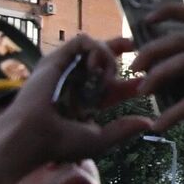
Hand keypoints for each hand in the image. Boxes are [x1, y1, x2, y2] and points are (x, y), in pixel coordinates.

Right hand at [0, 35, 151, 165]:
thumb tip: (149, 123)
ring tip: (105, 77)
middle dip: (118, 49)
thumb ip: (123, 130)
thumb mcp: (100, 139)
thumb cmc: (62, 143)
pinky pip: (82, 41)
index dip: (129, 84)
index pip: (111, 87)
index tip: (144, 82)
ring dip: (108, 57)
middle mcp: (75, 83)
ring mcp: (65, 69)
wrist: (34, 134)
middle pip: (100, 59)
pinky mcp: (56, 59)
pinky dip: (95, 49)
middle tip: (134, 45)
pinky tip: (95, 68)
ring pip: (95, 48)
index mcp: (85, 102)